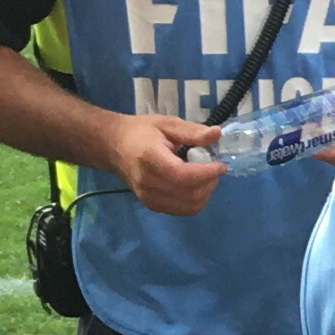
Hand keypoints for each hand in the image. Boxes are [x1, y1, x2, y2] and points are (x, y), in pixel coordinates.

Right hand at [108, 111, 223, 217]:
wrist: (114, 147)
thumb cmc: (141, 132)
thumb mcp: (167, 124)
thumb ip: (192, 131)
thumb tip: (217, 134)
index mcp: (150, 159)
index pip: (182, 175)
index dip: (206, 173)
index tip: (221, 165)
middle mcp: (148, 183)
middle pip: (189, 194)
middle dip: (209, 182)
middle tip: (213, 168)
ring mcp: (149, 198)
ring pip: (189, 206)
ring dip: (205, 193)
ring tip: (204, 176)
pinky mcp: (152, 205)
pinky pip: (182, 210)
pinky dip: (195, 200)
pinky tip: (194, 185)